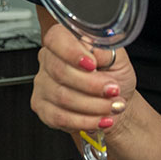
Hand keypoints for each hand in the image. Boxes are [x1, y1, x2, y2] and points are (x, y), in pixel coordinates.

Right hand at [31, 21, 137, 136]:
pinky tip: (100, 119)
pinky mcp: (43, 108)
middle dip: (92, 84)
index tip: (93, 65)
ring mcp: (42, 85)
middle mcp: (49, 61)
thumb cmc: (115, 76)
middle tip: (113, 90)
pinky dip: (85, 121)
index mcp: (65, 41)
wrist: (114, 102)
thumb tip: (91, 45)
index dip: (73, 52)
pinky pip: (60, 117)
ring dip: (93, 105)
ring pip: (62, 97)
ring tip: (113, 106)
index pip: (57, 38)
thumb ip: (104, 50)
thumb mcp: (117, 58)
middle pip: (61, 72)